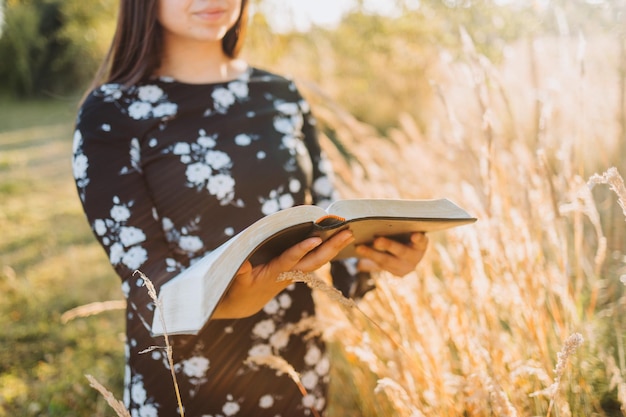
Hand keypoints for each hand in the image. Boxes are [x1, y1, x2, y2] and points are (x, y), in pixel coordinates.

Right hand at [212, 229, 354, 318]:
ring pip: (319, 259)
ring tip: (350, 233)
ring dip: (335, 247)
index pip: (291, 259)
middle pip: (314, 260)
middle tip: (348, 233)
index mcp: (275, 273)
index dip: (302, 250)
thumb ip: (240, 273)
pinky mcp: (297, 269)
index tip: (315, 239)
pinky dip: (328, 249)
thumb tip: (242, 264)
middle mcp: (290, 273)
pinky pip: (316, 259)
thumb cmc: (241, 289)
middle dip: (331, 247)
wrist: (247, 302)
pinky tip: (340, 240)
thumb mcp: (237, 282)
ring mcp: (296, 272)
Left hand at [355, 232, 428, 276]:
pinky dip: (369, 259)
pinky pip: (380, 266)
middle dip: (388, 245)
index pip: (422, 241)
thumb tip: (383, 213)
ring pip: (387, 261)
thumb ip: (398, 225)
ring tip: (360, 247)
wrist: (406, 255)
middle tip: (376, 240)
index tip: (415, 235)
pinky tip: (359, 254)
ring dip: (372, 254)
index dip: (419, 239)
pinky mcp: (396, 273)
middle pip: (401, 251)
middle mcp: (415, 257)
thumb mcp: (405, 231)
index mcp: (421, 244)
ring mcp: (406, 267)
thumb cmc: (404, 235)